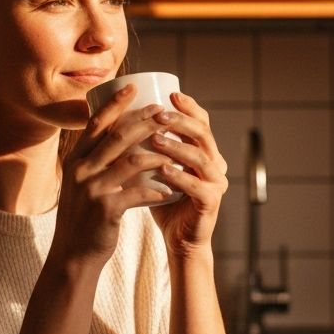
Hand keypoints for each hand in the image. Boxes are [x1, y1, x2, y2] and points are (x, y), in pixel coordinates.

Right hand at [51, 85, 169, 266]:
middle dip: (144, 121)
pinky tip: (169, 189)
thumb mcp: (80, 183)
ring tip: (174, 150)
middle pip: (118, 136)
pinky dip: (156, 189)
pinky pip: (137, 193)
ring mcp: (92, 189)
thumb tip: (118, 135)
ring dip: (157, 154)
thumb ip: (94, 161)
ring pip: (131, 161)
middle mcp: (81, 170)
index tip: (134, 87)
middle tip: (164, 112)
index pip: (96, 123)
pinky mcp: (106, 210)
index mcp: (75, 159)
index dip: (116, 103)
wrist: (72, 254)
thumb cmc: (83, 215)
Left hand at [146, 92, 228, 255]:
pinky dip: (180, 176)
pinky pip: (197, 186)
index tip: (169, 94)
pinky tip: (163, 170)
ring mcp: (216, 183)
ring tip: (155, 139)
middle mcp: (216, 163)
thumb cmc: (164, 200)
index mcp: (205, 151)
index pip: (201, 121)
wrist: (178, 239)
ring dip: (177, 146)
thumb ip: (147, 147)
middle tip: (158, 115)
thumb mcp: (156, 168)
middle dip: (181, 121)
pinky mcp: (211, 202)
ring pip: (201, 157)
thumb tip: (117, 119)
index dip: (188, 106)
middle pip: (203, 133)